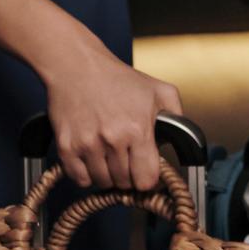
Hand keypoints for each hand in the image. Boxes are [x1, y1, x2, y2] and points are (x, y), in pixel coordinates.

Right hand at [40, 32, 182, 188]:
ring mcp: (87, 145)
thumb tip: (182, 140)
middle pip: (124, 183)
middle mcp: (112, 140)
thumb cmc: (117, 79)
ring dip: (108, 175)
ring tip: (110, 156)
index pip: (145, 179)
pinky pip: (80, 179)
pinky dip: (87, 174)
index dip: (148, 179)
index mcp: (138, 129)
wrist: (77, 67)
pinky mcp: (66, 147)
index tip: (145, 173)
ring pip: (102, 182)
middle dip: (128, 175)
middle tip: (127, 160)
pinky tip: (93, 158)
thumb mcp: (159, 91)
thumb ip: (177, 116)